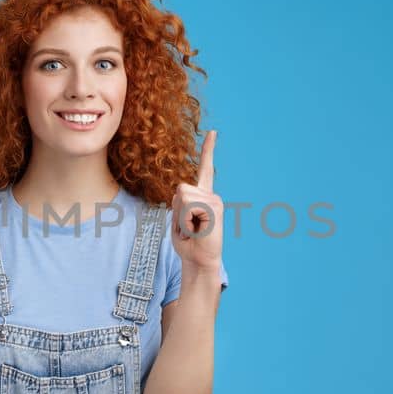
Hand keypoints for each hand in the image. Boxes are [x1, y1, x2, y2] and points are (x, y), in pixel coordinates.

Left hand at [171, 130, 222, 274]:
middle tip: (188, 227)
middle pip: (180, 189)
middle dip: (177, 210)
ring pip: (183, 196)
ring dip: (182, 217)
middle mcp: (212, 195)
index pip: (206, 169)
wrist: (199, 261)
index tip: (213, 132)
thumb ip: (179, 203)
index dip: (208, 150)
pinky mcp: (215, 208)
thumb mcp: (179, 220)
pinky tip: (198, 229)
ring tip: (193, 229)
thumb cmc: (189, 244)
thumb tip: (182, 190)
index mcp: (203, 196)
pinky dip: (187, 220)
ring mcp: (215, 200)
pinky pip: (189, 205)